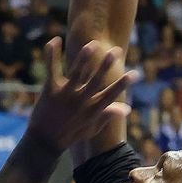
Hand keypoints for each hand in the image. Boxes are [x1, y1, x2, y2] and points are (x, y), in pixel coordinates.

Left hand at [25, 39, 134, 156]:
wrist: (45, 142)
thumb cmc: (71, 134)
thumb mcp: (92, 128)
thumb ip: (109, 116)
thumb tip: (128, 108)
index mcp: (93, 109)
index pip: (111, 94)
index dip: (123, 84)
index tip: (136, 73)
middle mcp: (81, 101)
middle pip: (96, 81)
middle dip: (106, 66)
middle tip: (115, 51)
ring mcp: (65, 95)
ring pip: (77, 73)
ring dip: (84, 58)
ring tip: (92, 44)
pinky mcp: (50, 90)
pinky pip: (52, 69)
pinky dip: (52, 55)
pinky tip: (55, 40)